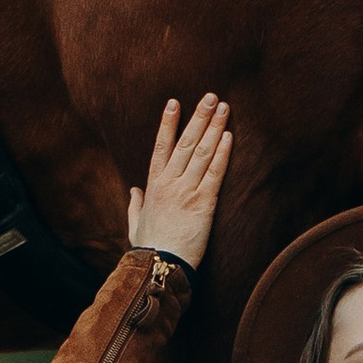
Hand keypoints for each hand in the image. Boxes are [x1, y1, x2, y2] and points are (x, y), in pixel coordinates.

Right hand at [128, 92, 231, 267]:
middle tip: (209, 96)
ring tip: (223, 107)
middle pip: (186, 142)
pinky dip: (223, 153)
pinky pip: (216, 173)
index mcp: (153, 184)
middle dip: (198, 117)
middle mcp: (170, 182)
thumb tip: (134, 190)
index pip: (161, 145)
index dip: (168, 122)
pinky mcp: (204, 203)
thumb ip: (135, 204)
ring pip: (203, 152)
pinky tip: (228, 136)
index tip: (174, 102)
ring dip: (214, 127)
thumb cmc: (148, 247)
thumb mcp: (135, 223)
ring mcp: (188, 191)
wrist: (160, 266)